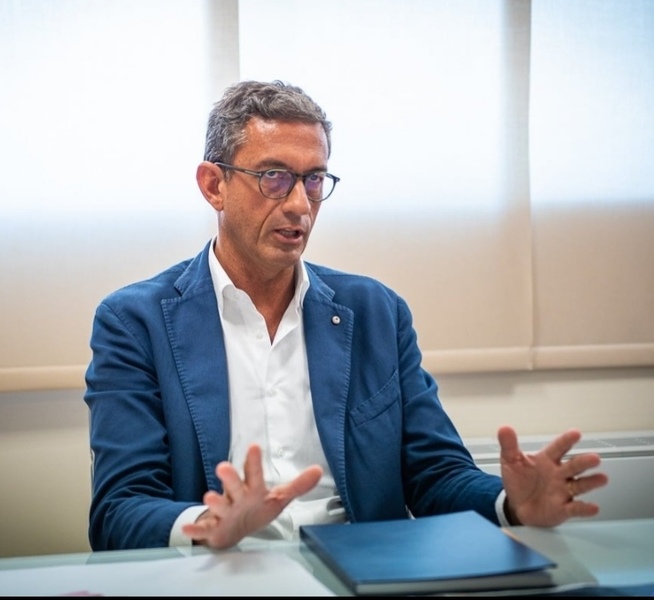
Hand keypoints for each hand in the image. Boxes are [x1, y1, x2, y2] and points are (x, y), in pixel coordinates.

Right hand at [182, 443, 322, 548]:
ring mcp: (224, 512)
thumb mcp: (278, 498)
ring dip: (214, 502)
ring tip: (209, 497)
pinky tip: (190, 529)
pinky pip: (204, 529)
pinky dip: (197, 530)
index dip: (254, 461)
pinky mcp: (214, 528)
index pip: (254, 473)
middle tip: (223, 466)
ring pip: (219, 506)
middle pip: (233, 486)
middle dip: (229, 478)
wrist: (234, 530)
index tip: (254, 446)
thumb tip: (318, 469)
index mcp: (252, 488)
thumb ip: (297, 485)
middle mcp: (236, 497)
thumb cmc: (255, 508)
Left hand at [498, 425, 608, 526]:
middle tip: (595, 457)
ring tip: (602, 478)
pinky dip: (584, 508)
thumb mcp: (510, 460)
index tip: (576, 433)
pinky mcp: (563, 508)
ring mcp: (562, 491)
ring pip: (580, 485)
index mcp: (547, 459)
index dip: (566, 441)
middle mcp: (559, 474)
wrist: (517, 505)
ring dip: (591, 482)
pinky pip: (575, 508)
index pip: (558, 448)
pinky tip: (593, 507)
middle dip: (584, 462)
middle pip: (573, 466)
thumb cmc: (519, 480)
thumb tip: (504, 428)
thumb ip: (508, 445)